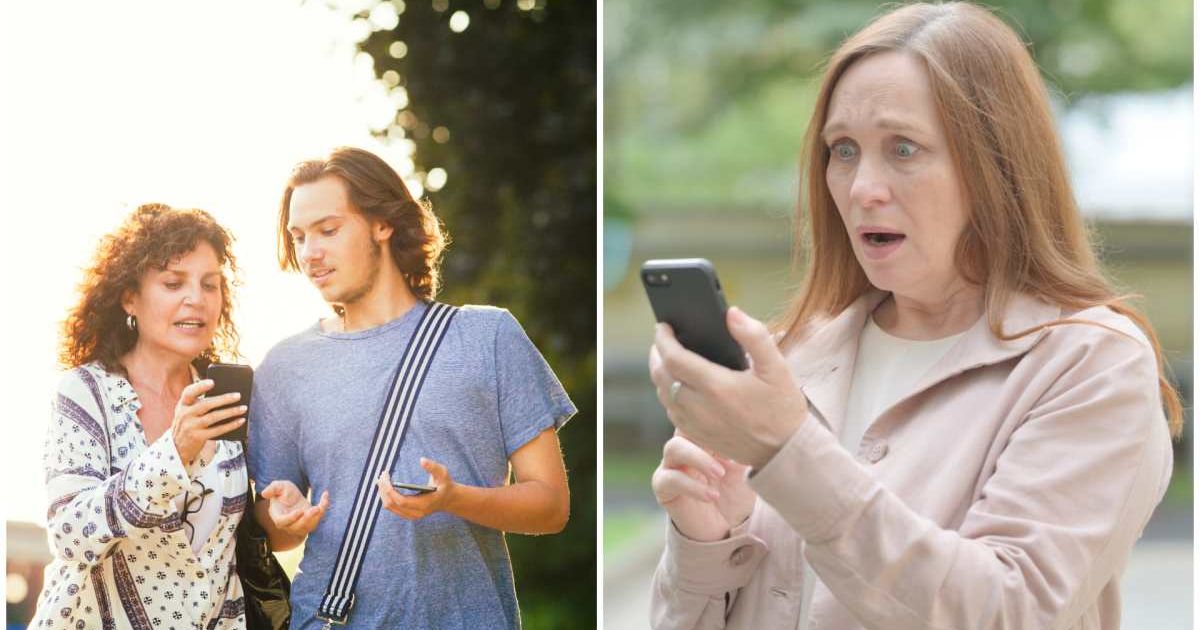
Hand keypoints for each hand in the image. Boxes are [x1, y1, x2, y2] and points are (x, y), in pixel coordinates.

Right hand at [171, 379, 246, 464]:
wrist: (177, 446)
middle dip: (223, 399)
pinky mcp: (198, 437)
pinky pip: (218, 430)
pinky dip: (231, 425)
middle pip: (206, 404)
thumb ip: (200, 403)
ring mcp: (191, 427)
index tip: (213, 382)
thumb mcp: (187, 411)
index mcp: (182, 405)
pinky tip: (240, 421)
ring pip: (214, 417)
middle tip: (238, 395)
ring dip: (231, 412)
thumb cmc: (188, 423)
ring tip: (243, 408)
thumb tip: (227, 396)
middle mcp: (185, 415)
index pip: (189, 393)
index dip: (200, 386)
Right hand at [260, 480, 328, 536]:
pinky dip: (323, 507)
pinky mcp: (311, 522)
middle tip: (315, 509)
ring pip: (309, 525)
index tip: (300, 511)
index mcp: (279, 517)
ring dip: (316, 517)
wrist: (293, 497)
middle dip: (307, 519)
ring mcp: (301, 525)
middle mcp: (290, 524)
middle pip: (298, 527)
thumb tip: (264, 493)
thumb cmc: (284, 493)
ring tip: (320, 506)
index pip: (283, 522)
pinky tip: (325, 495)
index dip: (291, 518)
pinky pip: (318, 518)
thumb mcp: (279, 487)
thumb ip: (273, 489)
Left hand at [376, 458, 456, 519]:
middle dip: (384, 489)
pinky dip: (386, 496)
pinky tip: (385, 485)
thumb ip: (433, 467)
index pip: (401, 501)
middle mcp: (416, 512)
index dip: (390, 490)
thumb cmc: (444, 485)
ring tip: (382, 478)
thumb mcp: (443, 473)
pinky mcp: (407, 513)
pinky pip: (391, 507)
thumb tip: (422, 460)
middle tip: (382, 474)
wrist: (448, 499)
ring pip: (389, 506)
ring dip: (383, 492)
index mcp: (424, 504)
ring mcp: (410, 515)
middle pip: (391, 504)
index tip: (386, 476)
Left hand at [649, 306, 808, 467]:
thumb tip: (731, 313)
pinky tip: (678, 384)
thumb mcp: (776, 367)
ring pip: (663, 394)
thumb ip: (754, 336)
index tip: (662, 326)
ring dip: (660, 374)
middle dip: (657, 353)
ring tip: (667, 357)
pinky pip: (671, 412)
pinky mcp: (697, 436)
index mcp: (717, 386)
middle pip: (661, 375)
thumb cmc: (782, 406)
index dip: (663, 339)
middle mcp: (700, 407)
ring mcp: (696, 424)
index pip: (674, 358)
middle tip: (661, 338)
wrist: (785, 451)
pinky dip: (668, 394)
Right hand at [652, 431, 755, 541]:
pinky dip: (692, 486)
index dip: (718, 422)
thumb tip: (749, 434)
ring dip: (698, 458)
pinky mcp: (663, 487)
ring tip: (720, 474)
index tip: (741, 436)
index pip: (702, 418)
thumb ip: (744, 450)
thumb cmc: (735, 494)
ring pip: (673, 448)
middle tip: (729, 453)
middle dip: (705, 435)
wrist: (726, 528)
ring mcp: (670, 465)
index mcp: (702, 437)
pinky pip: (670, 479)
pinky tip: (712, 496)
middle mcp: (684, 447)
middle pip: (683, 425)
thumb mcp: (745, 470)